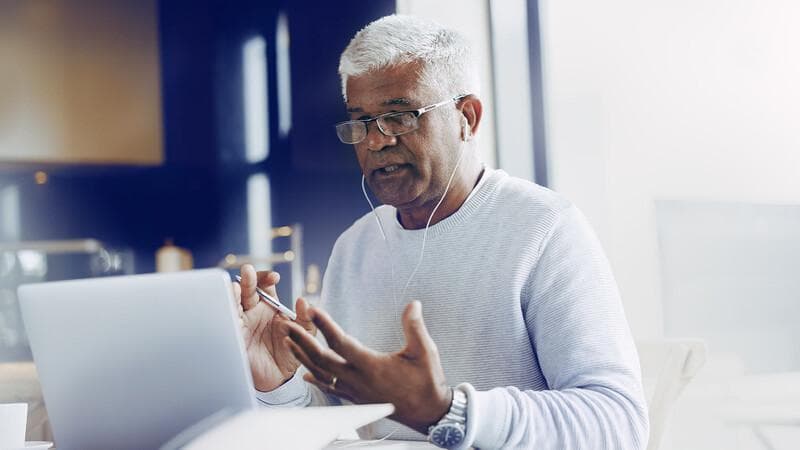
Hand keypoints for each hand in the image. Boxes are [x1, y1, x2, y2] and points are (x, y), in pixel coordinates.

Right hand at [233, 264, 315, 390]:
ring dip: (232, 292)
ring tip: (236, 289)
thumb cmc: (290, 354)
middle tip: (249, 272)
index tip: (274, 278)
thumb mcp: (303, 335)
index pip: (265, 284)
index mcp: (270, 306)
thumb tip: (304, 301)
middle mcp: (254, 311)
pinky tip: (227, 307)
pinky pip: (225, 320)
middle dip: (247, 278)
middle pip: (246, 288)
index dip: (266, 277)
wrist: (278, 379)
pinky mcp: (233, 335)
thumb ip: (306, 319)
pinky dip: (224, 311)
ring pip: (232, 301)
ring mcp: (241, 322)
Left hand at [285, 301, 450, 433]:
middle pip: (322, 359)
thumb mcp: (425, 351)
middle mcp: (358, 380)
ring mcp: (356, 391)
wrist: (429, 413)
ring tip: (289, 342)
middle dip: (302, 340)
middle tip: (287, 324)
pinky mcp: (357, 399)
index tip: (312, 309)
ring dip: (303, 357)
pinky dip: (317, 379)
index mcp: (372, 366)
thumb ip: (415, 326)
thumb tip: (412, 304)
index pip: (341, 342)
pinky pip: (331, 389)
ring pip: (322, 374)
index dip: (324, 325)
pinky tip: (307, 375)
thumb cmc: (427, 383)